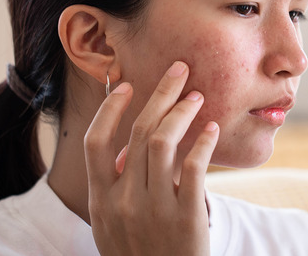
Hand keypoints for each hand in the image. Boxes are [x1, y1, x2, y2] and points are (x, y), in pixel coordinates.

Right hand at [84, 61, 218, 255]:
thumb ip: (113, 189)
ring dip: (183, 111)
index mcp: (100, 200)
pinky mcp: (185, 218)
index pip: (96, 142)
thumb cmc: (138, 255)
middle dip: (161, 93)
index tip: (126, 84)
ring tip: (197, 97)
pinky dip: (203, 142)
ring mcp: (153, 209)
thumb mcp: (112, 227)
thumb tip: (124, 150)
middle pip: (139, 132)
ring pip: (164, 142)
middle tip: (179, 70)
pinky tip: (212, 128)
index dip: (110, 109)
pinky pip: (193, 167)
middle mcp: (123, 201)